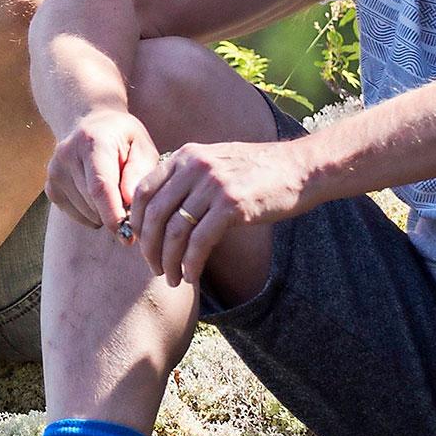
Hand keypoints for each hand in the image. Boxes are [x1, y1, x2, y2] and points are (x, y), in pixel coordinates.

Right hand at [46, 109, 161, 233]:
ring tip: (113, 189)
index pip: (100, 185)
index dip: (113, 213)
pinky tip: (97, 193)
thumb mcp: (141, 147)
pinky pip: (77, 216)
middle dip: (117, 212)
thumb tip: (129, 202)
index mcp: (92, 141)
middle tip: (131, 202)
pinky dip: (92, 213)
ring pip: (87, 213)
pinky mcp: (50, 187)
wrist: (90, 123)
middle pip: (94, 203)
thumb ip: (139, 172)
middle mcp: (67, 155)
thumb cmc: (123, 138)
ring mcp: (54, 171)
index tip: (127, 236)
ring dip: (105, 212)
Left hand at [128, 138, 308, 290]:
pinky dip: (191, 264)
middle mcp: (195, 166)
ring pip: (174, 231)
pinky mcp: (232, 205)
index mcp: (186, 156)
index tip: (139, 243)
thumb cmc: (259, 172)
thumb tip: (162, 211)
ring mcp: (213, 185)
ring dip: (169, 261)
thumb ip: (189, 179)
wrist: (300, 169)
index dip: (135, 221)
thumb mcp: (216, 162)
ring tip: (172, 279)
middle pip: (154, 214)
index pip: (143, 190)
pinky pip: (199, 242)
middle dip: (149, 247)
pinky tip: (191, 276)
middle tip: (154, 268)